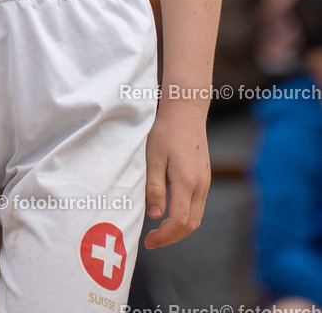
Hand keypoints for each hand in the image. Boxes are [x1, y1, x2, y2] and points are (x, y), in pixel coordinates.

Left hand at [144, 103, 209, 248]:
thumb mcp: (153, 157)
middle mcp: (201, 185)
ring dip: (179, 229)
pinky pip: (198, 206)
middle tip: (151, 241)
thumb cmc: (165, 131)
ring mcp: (205, 182)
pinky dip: (185, 217)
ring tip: (158, 231)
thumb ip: (154, 187)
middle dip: (171, 238)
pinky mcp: (205, 177)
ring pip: (197, 217)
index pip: (180, 221)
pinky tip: (169, 213)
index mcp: (187, 181)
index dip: (164, 236)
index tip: (149, 241)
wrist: (186, 112)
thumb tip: (156, 216)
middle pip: (191, 225)